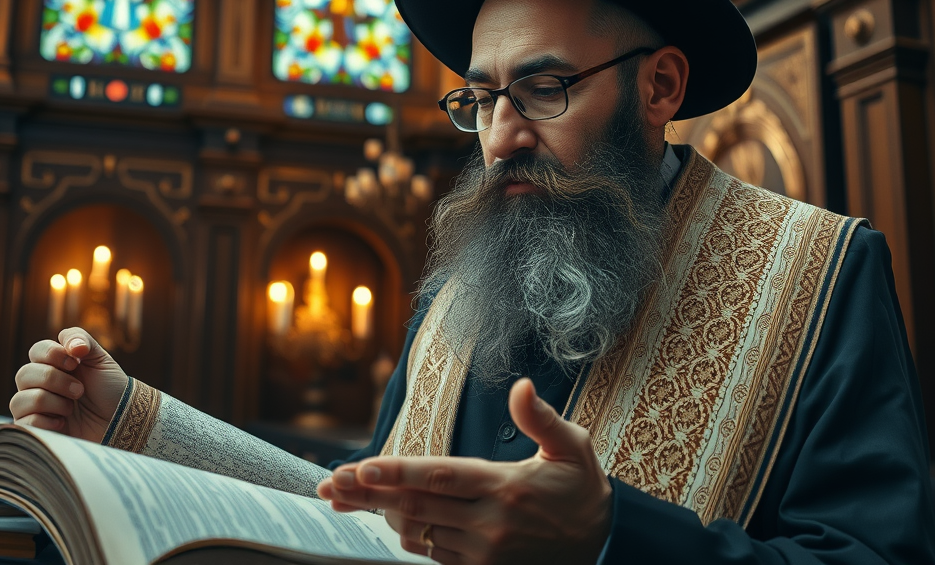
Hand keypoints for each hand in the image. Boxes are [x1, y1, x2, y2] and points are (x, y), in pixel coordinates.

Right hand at [10, 327, 127, 441]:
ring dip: (52, 402)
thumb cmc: (110, 390)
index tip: (76, 363)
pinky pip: (24, 423)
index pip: (36, 350)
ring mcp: (35, 408)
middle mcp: (39, 385)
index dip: (52, 354)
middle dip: (55, 380)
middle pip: (23, 374)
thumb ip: (82, 340)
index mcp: (54, 365)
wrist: (119, 421)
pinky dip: (46, 422)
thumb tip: (71, 345)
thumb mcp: (101, 360)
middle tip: (79, 390)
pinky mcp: (35, 431)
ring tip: (71, 408)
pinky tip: (63, 423)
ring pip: (20, 400)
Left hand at [317, 378, 611, 564]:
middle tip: (332, 483)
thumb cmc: (582, 491)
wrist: (602, 547)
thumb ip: (542, 418)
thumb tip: (520, 386)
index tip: (363, 467)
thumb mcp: (573, 447)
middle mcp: (491, 523)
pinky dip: (410, 535)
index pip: (442, 476)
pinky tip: (392, 519)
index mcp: (506, 486)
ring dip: (383, 514)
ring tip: (350, 496)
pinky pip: (433, 554)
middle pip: (417, 505)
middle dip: (370, 494)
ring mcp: (484, 552)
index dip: (399, 472)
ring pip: (419, 532)